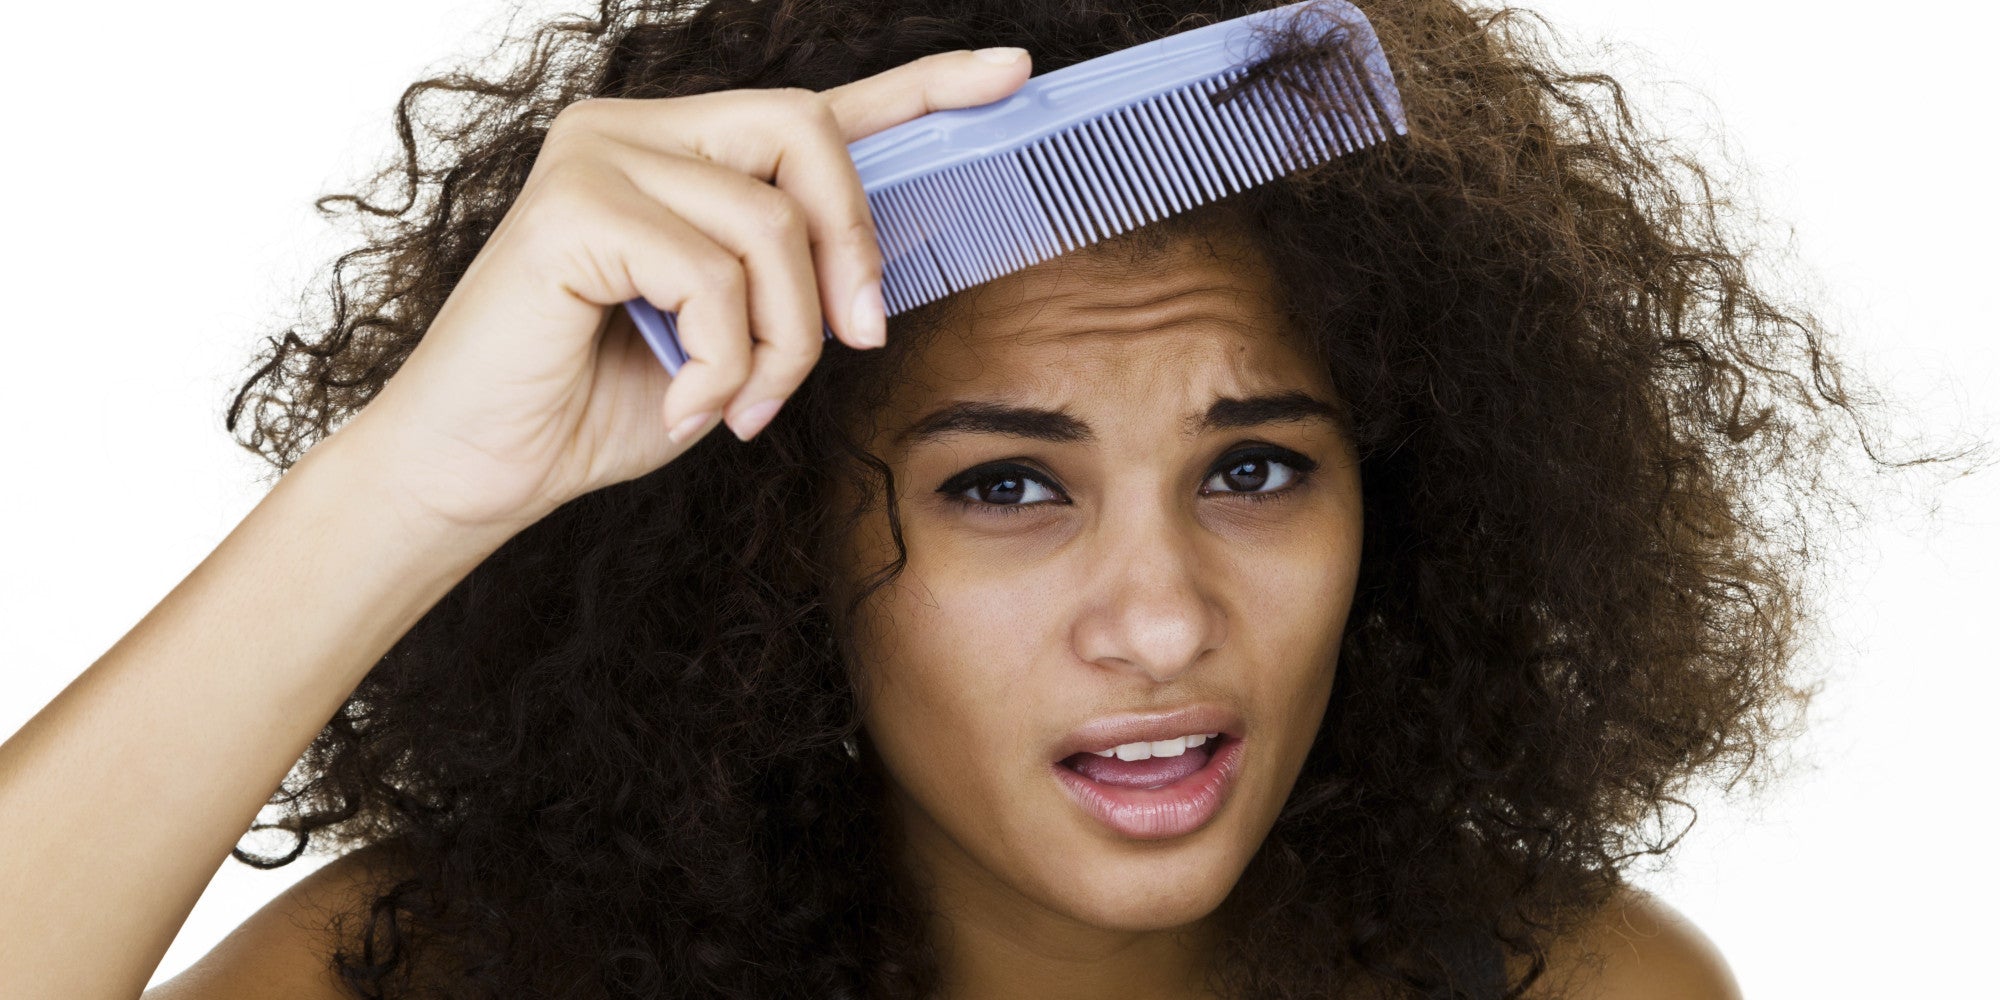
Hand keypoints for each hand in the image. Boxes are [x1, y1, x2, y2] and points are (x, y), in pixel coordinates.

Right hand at [330, 47, 1032, 532]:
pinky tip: (691, 404)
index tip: (1011, 74)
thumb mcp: (731, 340)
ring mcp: (596, 155)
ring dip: (782, 338)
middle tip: (858, 339)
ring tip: (744, 402)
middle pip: (806, 132)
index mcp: (681, 151)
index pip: (818, 108)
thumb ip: (792, 285)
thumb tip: (875, 277)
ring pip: (768, 223)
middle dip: (851, 248)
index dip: (921, 90)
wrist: (482, 471)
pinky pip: (710, 274)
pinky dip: (722, 360)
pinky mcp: (567, 205)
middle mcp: (635, 130)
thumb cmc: (601, 405)